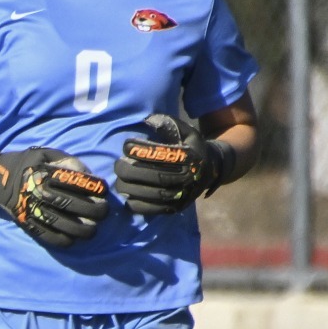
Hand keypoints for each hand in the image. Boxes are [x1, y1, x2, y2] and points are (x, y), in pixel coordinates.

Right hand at [0, 143, 108, 248]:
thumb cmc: (28, 163)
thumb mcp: (48, 154)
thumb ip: (69, 162)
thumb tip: (91, 178)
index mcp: (46, 173)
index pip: (80, 183)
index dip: (97, 187)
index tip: (103, 190)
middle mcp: (40, 192)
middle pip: (76, 206)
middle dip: (97, 211)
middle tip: (104, 211)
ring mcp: (33, 210)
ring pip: (65, 225)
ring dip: (85, 230)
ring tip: (93, 228)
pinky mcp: (27, 223)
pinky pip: (49, 237)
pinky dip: (65, 240)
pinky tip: (74, 237)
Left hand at [112, 113, 231, 214]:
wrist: (210, 171)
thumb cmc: (192, 148)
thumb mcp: (187, 133)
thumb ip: (169, 124)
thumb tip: (148, 119)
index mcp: (189, 157)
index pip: (161, 154)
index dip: (140, 150)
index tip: (126, 146)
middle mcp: (187, 177)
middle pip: (154, 176)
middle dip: (130, 170)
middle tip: (117, 164)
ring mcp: (182, 194)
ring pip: (151, 194)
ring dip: (130, 187)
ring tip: (118, 180)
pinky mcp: (175, 207)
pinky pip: (153, 209)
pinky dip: (136, 204)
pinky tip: (126, 196)